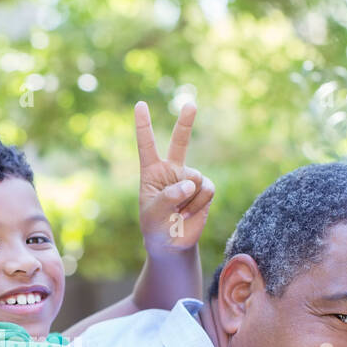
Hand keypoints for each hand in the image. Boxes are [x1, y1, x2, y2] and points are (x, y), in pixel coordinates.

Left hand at [134, 100, 214, 253]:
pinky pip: (206, 190)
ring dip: (187, 199)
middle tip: (191, 103)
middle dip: (186, 122)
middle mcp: (172, 170)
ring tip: (178, 212)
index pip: (147, 145)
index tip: (140, 104)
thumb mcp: (154, 213)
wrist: (171, 243)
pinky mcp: (205, 188)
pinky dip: (198, 204)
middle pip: (180, 141)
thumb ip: (169, 196)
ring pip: (195, 178)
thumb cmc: (155, 226)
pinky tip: (189, 213)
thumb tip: (191, 183)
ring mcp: (189, 178)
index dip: (144, 125)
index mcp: (152, 172)